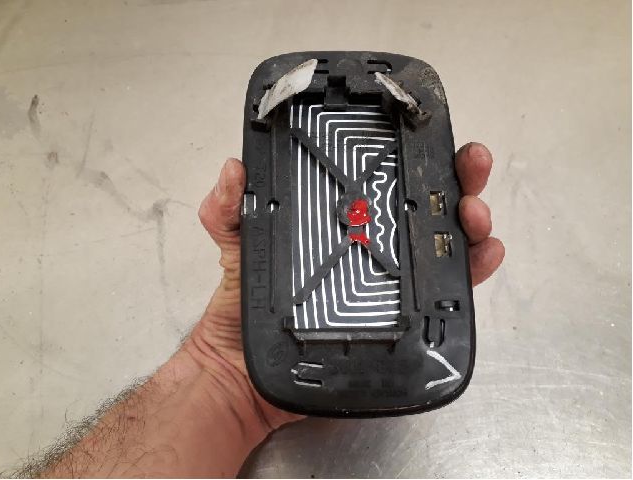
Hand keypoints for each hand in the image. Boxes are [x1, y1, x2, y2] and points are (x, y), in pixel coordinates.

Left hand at [186, 143, 503, 431]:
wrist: (245, 371)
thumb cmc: (243, 304)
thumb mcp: (234, 245)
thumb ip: (226, 209)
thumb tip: (234, 169)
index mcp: (343, 218)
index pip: (384, 178)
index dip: (412, 152)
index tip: (428, 132)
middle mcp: (375, 242)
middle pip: (426, 201)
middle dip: (459, 177)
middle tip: (470, 164)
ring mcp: (393, 278)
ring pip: (446, 240)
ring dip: (472, 220)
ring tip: (474, 213)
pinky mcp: (404, 315)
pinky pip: (448, 291)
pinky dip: (474, 270)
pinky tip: (485, 254)